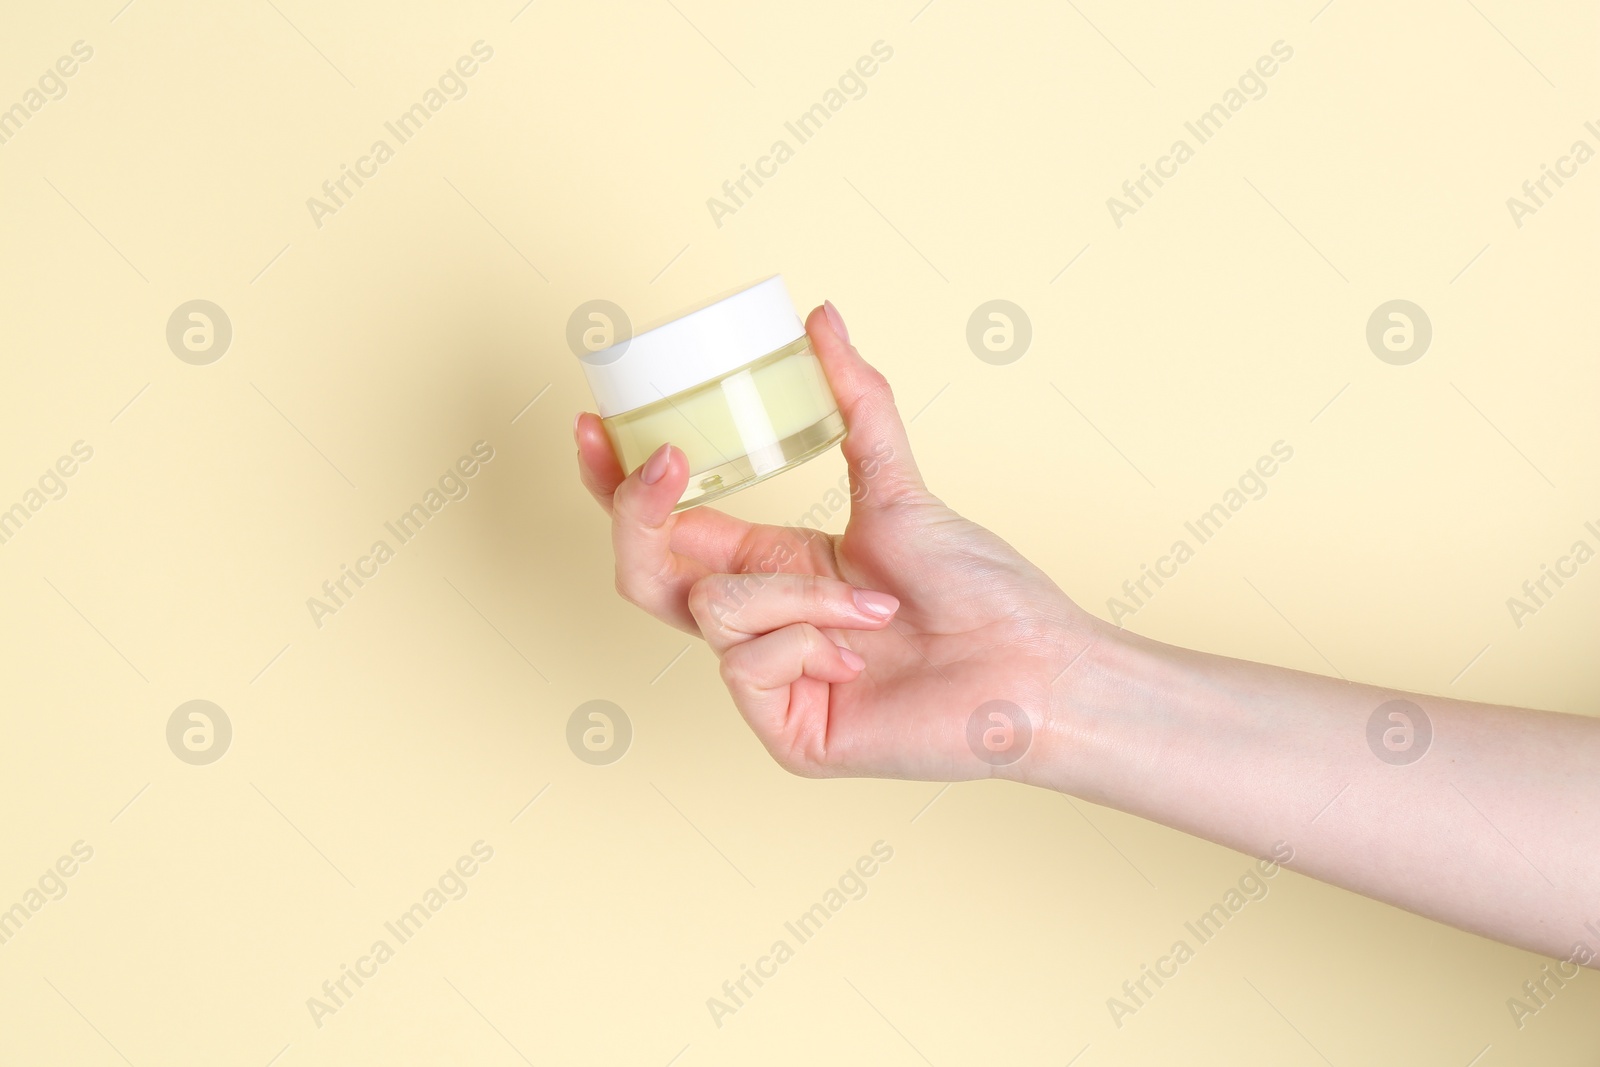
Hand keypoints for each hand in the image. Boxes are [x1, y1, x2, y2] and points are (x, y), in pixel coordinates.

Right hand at [575, 302, 1096, 781]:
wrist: (1031, 665)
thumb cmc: (979, 587)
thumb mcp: (899, 483)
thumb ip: (855, 401)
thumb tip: (821, 317)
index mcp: (771, 568)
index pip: (667, 528)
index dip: (619, 483)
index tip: (595, 424)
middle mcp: (759, 624)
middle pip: (642, 574)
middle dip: (637, 512)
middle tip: (667, 462)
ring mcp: (765, 683)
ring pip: (711, 608)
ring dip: (798, 592)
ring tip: (876, 605)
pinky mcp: (782, 732)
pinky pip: (745, 664)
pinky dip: (807, 643)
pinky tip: (859, 658)